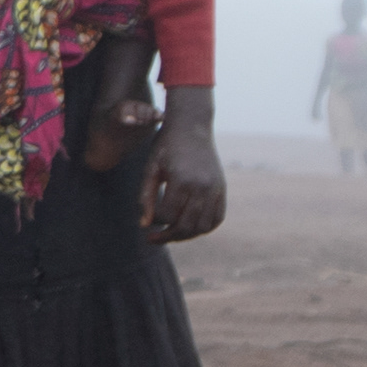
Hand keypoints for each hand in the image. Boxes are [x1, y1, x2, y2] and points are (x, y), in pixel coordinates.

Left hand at [140, 101, 226, 243]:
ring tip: (169, 234)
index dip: (154, 222)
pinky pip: (217, 218)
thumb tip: (145, 225)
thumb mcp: (151, 169)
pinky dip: (203, 228)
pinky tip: (188, 228)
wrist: (192, 127)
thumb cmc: (165, 146)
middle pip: (186, 226)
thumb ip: (147, 197)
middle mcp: (203, 187)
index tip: (145, 222)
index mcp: (182, 181)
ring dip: (185, 235)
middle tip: (152, 239)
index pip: (167, 215)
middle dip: (167, 236)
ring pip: (203, 226)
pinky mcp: (222, 189)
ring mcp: (216, 189)